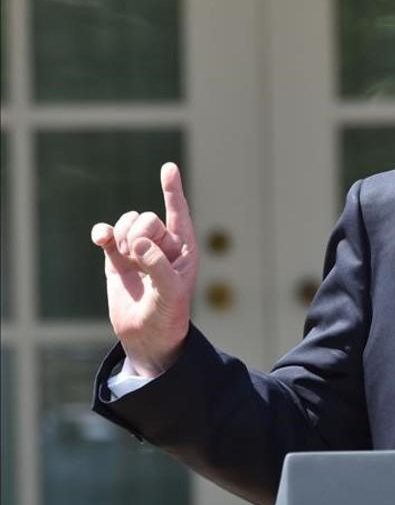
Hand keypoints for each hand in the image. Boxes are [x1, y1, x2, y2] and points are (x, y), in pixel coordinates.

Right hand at [91, 162, 198, 377]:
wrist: (146, 337)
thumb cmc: (168, 315)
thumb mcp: (170, 293)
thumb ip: (158, 266)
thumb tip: (139, 243)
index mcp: (184, 248)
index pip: (178, 213)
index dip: (172, 190)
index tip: (168, 168)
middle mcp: (163, 245)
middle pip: (148, 219)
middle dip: (140, 233)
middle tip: (140, 258)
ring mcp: (139, 250)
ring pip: (128, 223)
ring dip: (124, 237)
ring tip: (128, 261)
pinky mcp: (117, 260)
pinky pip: (108, 235)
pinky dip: (103, 233)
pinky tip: (100, 238)